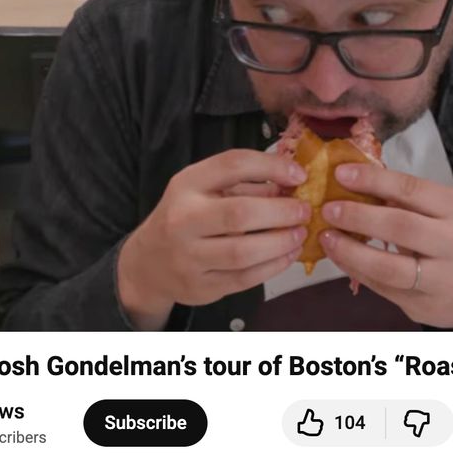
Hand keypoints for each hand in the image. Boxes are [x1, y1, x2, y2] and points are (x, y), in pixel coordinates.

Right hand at [117, 150, 309, 329]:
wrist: (148, 261)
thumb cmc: (185, 216)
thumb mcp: (203, 188)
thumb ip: (244, 182)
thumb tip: (292, 181)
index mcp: (186, 185)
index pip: (232, 165)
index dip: (271, 167)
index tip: (299, 174)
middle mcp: (182, 219)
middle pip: (240, 214)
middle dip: (281, 212)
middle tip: (305, 211)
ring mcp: (189, 257)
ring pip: (244, 252)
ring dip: (281, 243)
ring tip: (300, 234)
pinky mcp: (200, 287)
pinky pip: (244, 278)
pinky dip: (273, 266)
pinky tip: (287, 255)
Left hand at [319, 163, 452, 328]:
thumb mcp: (444, 212)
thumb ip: (408, 200)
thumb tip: (356, 181)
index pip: (412, 189)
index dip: (374, 181)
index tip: (342, 175)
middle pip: (400, 226)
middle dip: (358, 216)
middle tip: (329, 209)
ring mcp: (442, 278)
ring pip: (388, 265)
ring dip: (350, 250)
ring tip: (328, 237)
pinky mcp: (423, 303)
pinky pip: (382, 286)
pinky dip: (355, 270)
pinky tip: (340, 257)